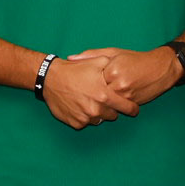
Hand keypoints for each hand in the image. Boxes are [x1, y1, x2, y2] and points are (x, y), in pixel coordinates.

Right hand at [37, 50, 151, 129]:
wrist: (51, 78)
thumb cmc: (75, 69)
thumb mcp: (97, 61)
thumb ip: (114, 68)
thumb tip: (125, 73)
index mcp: (105, 96)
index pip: (127, 108)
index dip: (132, 108)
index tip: (134, 108)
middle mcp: (96, 110)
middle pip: (113, 115)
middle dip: (112, 108)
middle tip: (104, 99)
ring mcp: (85, 118)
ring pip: (100, 119)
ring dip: (99, 113)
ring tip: (91, 101)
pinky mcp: (76, 123)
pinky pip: (86, 123)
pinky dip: (86, 116)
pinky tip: (80, 105)